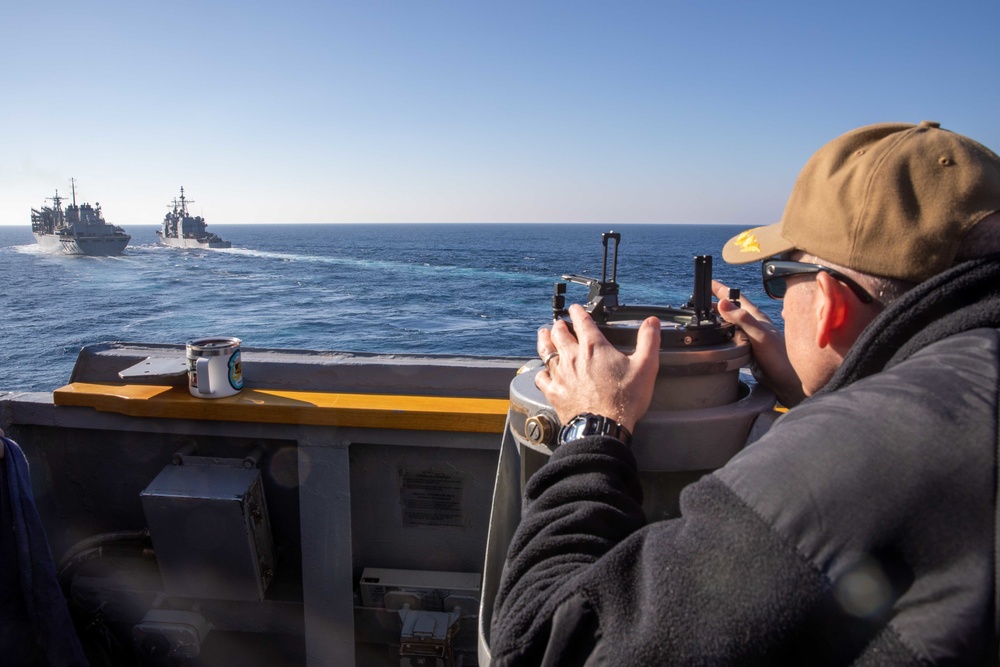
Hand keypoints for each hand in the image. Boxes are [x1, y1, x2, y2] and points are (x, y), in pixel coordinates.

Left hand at [535, 303, 660, 431]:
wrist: (603, 427)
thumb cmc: (624, 399)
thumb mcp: (645, 366)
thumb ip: (648, 340)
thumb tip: (652, 322)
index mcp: (594, 347)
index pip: (582, 321)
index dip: (577, 311)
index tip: (575, 308)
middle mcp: (573, 357)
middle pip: (559, 334)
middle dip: (559, 325)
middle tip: (559, 323)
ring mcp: (561, 374)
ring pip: (546, 351)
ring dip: (544, 340)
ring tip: (543, 334)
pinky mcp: (554, 392)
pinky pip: (541, 378)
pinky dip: (541, 372)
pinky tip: (542, 372)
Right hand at [712, 280, 805, 406]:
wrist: (789, 381)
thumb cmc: (779, 358)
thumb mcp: (760, 336)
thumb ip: (743, 319)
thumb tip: (722, 303)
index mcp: (757, 318)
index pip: (736, 298)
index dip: (721, 290)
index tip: (708, 282)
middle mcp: (754, 325)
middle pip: (732, 309)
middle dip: (717, 303)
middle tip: (700, 302)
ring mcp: (751, 337)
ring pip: (731, 323)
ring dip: (719, 319)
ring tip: (705, 318)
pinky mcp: (749, 351)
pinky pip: (732, 338)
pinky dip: (722, 334)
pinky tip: (718, 338)